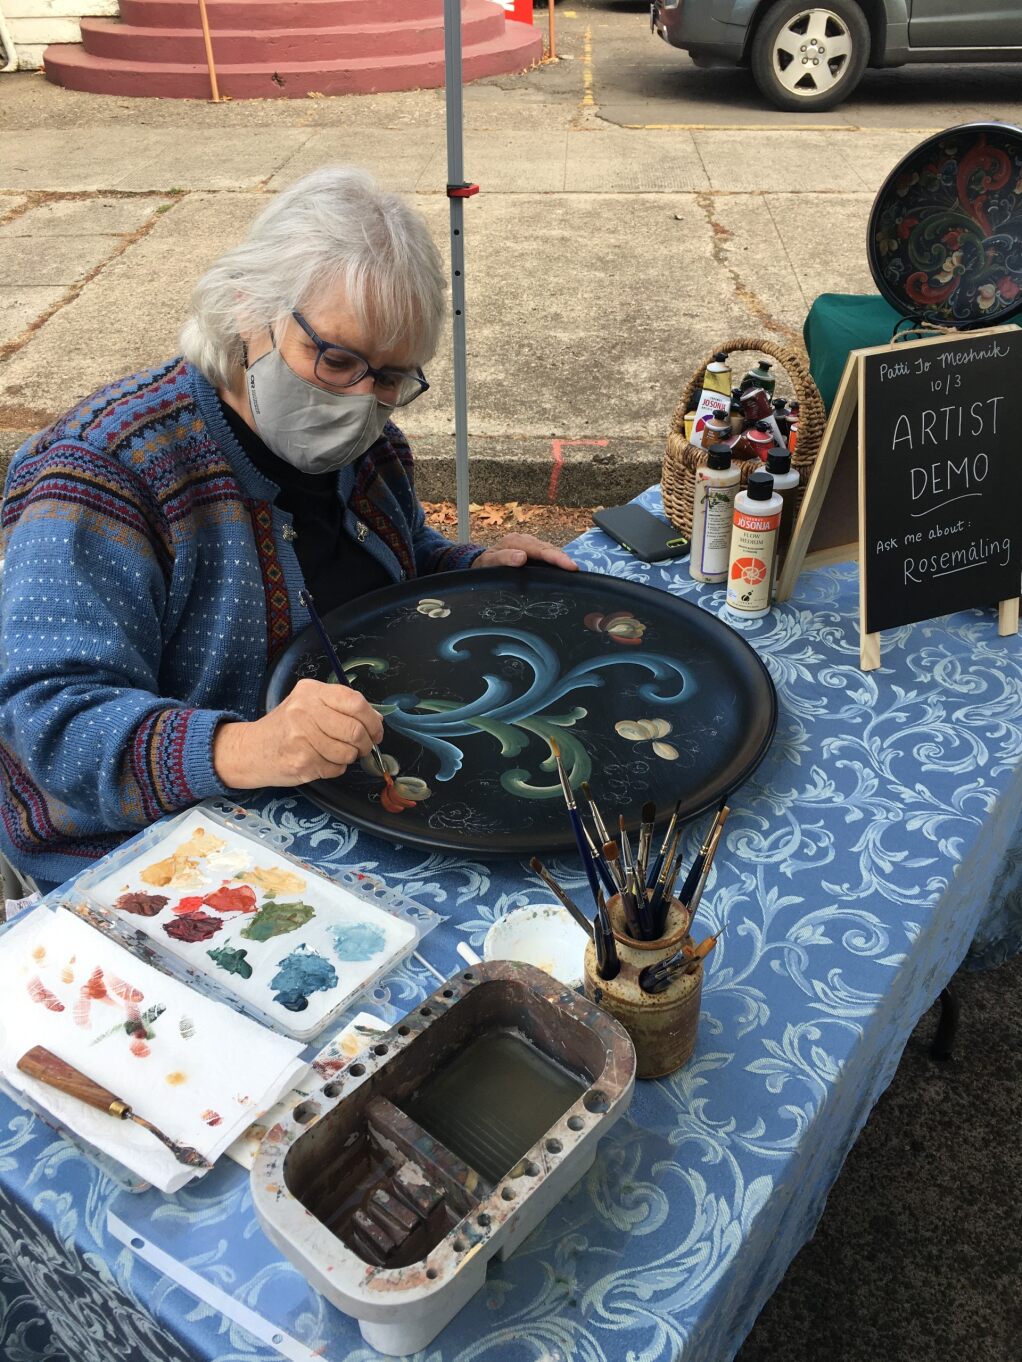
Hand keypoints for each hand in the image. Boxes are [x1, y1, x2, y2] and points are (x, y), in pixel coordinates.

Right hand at [212, 678, 384, 788]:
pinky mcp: (301, 761)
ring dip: (349, 758)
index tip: (376, 731)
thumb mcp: (308, 705)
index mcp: (311, 691)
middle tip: (362, 747)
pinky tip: (321, 761)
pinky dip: (335, 768)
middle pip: (355, 730)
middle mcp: (305, 711)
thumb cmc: (285, 727)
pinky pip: (336, 768)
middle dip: (366, 744)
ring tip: (335, 753)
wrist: (250, 749)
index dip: (372, 720)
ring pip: (348, 752)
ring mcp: (302, 737)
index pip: (355, 702)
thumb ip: (340, 707)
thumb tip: (376, 719)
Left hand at [472, 533, 577, 570]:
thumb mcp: (487, 562)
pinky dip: (556, 562)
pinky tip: (564, 570)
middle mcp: (525, 541)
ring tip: (574, 570)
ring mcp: (530, 546)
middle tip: (576, 569)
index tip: (569, 566)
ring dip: (561, 560)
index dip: (556, 557)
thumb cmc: (484, 565)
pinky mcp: (533, 553)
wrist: (480, 565)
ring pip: (550, 551)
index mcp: (515, 541)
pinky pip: (547, 556)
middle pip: (548, 548)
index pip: (539, 549)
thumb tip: (521, 557)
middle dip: (563, 558)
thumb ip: (502, 558)